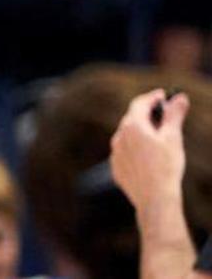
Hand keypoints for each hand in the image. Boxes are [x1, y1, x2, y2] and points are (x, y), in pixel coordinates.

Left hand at [111, 89, 189, 210]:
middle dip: (147, 114)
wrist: (154, 199)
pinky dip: (135, 149)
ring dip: (140, 132)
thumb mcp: (173, 137)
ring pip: (127, 137)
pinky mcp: (116, 168)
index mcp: (132, 126)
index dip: (152, 97)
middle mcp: (119, 137)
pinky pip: (125, 153)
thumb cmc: (166, 167)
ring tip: (156, 136)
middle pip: (132, 119)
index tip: (163, 95)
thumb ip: (174, 115)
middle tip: (162, 113)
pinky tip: (147, 156)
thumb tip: (180, 97)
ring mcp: (115, 153)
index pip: (140, 103)